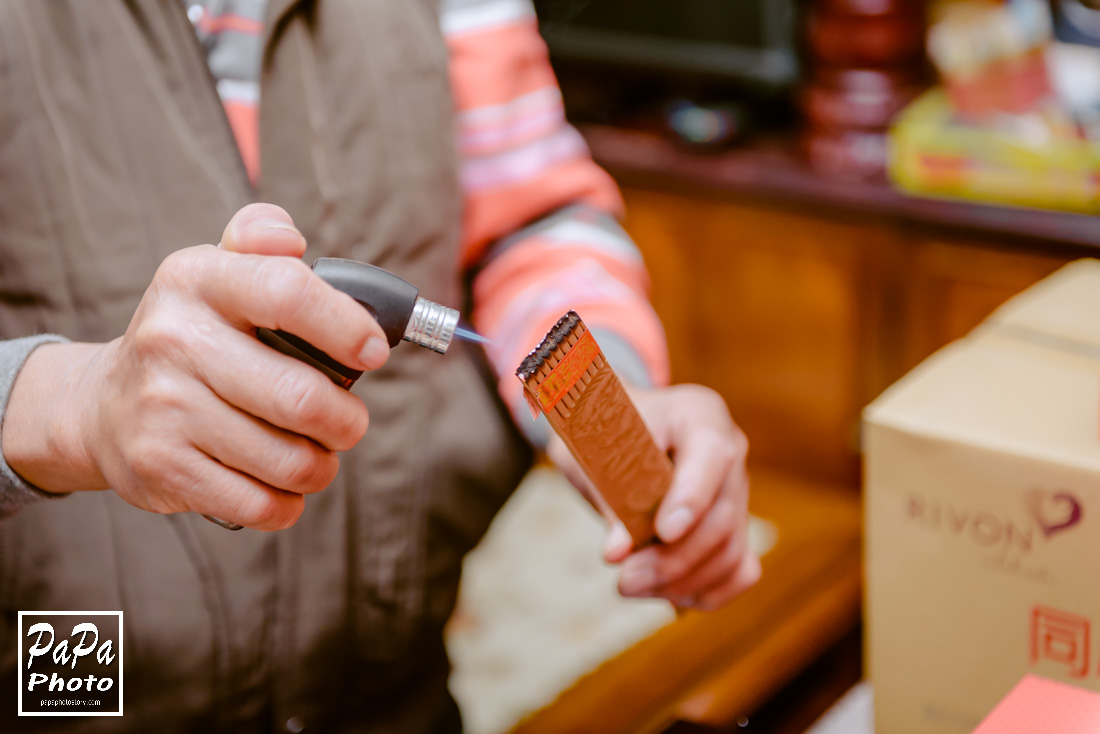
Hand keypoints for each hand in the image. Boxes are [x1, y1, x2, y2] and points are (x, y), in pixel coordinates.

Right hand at [3, 204, 389, 529]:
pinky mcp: (161, 467)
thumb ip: (258, 239)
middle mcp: (174, 340)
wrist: (101, 405)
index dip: (346, 326)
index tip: (374, 352)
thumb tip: (289, 237)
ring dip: (322, 465)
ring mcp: (164, 408)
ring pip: (289, 459)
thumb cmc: (192, 337)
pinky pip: (260, 503)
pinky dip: (288, 502)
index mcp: (196, 279)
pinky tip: (282, 485)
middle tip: (348, 422)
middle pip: (302, 396)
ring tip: (317, 453)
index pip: (287, 292)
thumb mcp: (215, 273)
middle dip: (347, 421)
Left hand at [548, 383, 759, 610]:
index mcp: (699, 413)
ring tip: (631, 586)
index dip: (693, 496)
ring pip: (731, 549)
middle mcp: (731, 449)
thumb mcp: (592, 453)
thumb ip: (609, 497)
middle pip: (721, 515)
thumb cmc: (601, 432)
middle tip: (624, 581)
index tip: (663, 533)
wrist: (612, 429)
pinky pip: (738, 568)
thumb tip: (617, 553)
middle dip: (674, 558)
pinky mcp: (735, 524)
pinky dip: (706, 590)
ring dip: (682, 581)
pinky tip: (666, 594)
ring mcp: (737, 489)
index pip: (713, 453)